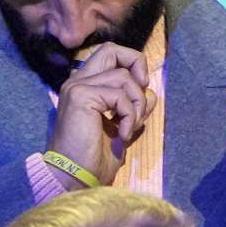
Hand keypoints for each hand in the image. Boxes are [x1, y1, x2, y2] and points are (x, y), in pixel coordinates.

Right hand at [47, 43, 155, 189]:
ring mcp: (77, 87)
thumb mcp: (123, 126)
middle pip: (112, 49)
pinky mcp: (81, 97)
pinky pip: (120, 95)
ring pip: (123, 76)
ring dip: (137, 103)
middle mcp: (78, 82)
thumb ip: (134, 107)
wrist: (75, 176)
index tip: (143, 87)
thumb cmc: (95, 157)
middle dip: (137, 65)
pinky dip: (130, 115)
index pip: (111, 54)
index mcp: (86, 86)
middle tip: (143, 90)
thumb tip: (150, 93)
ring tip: (130, 127)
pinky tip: (122, 135)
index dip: (133, 64)